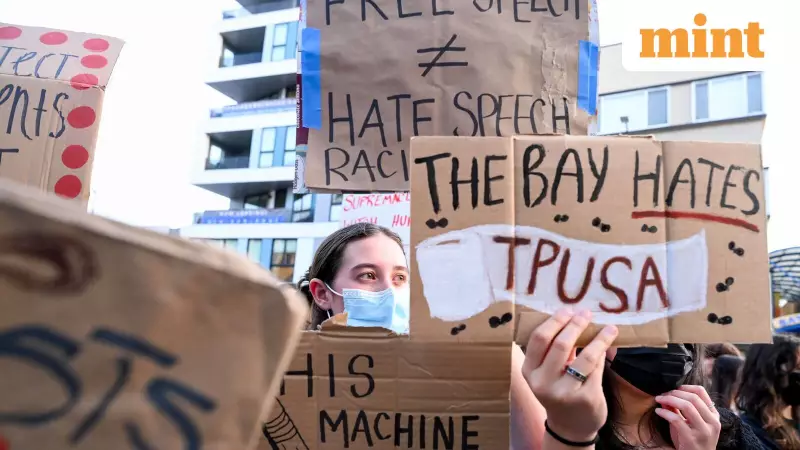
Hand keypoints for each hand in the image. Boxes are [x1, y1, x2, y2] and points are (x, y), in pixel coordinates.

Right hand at [521, 308, 618, 442]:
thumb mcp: (547, 372)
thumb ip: (554, 350)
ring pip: (584, 357)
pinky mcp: (586, 398)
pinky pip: (596, 369)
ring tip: (608, 327)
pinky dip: (603, 354)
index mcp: (529, 371)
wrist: (570, 426)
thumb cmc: (558, 390)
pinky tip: (609, 344)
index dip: (555, 321)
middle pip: (560, 344)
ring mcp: (565, 392)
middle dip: (575, 325)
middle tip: (585, 314)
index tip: (567, 310)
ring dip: (598, 338)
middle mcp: (543, 383)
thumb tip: (572, 317)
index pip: (539, 339)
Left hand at [655, 385, 720, 449]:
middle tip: (664, 394)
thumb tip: (666, 395)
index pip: (702, 392)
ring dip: (670, 399)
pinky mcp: (691, 438)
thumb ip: (679, 409)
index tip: (675, 388)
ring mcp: (703, 431)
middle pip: (693, 398)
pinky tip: (659, 411)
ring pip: (687, 406)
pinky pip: (676, 420)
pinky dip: (665, 413)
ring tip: (660, 399)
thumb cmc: (693, 441)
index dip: (685, 387)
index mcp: (713, 416)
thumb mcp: (690, 423)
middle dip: (675, 393)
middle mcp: (712, 422)